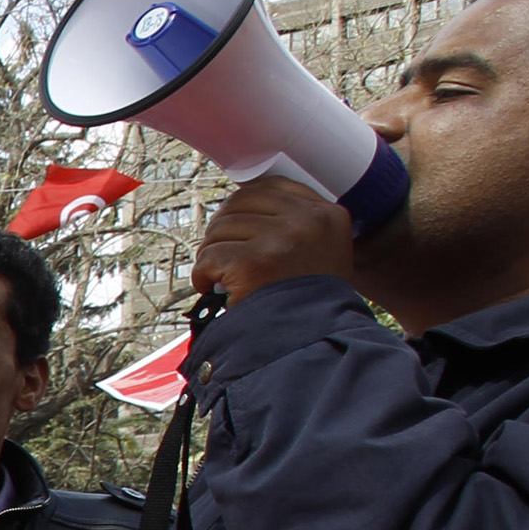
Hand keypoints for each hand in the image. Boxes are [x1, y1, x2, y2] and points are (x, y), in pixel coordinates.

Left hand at [193, 173, 354, 307]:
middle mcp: (308, 220)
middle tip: (222, 257)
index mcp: (327, 214)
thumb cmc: (309, 302)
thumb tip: (240, 206)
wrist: (313, 341)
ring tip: (220, 278)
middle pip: (238, 205)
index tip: (236, 230)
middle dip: (222, 232)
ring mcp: (282, 239)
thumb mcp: (320, 251)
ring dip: (210, 255)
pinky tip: (211, 289)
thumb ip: (294, 224)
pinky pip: (209, 257)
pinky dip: (202, 275)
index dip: (242, 206)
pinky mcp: (254, 262)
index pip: (270, 187)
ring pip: (219, 230)